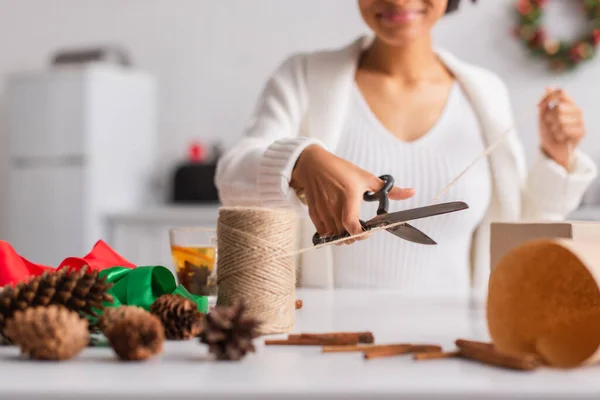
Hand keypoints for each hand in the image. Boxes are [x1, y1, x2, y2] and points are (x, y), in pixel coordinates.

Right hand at [290, 145, 414, 243]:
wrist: (314, 164)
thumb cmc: (340, 169)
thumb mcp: (366, 177)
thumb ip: (389, 189)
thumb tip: (412, 192)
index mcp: (349, 196)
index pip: (352, 225)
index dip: (360, 234)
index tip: (367, 232)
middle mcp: (334, 205)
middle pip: (344, 235)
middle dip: (354, 237)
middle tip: (361, 231)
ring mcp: (322, 210)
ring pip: (333, 236)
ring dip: (343, 237)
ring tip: (349, 229)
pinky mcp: (314, 213)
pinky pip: (322, 233)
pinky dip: (331, 235)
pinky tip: (338, 227)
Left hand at [538, 87, 585, 168]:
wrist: (552, 149)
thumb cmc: (548, 131)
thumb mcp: (542, 116)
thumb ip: (545, 102)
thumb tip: (548, 87)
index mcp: (567, 104)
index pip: (561, 92)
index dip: (548, 98)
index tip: (539, 105)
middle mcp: (576, 110)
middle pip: (559, 107)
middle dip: (549, 118)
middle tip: (551, 124)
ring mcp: (581, 120)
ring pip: (561, 119)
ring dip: (554, 128)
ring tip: (556, 131)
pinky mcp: (582, 131)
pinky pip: (566, 130)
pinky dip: (559, 135)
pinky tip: (561, 138)